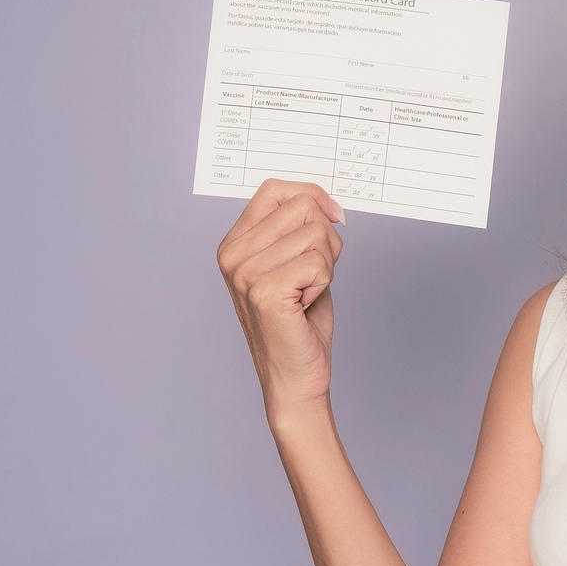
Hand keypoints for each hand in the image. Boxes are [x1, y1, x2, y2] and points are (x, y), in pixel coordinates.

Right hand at [216, 179, 345, 415]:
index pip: (275, 190)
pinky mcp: (266, 292)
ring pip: (316, 235)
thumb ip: (300, 229)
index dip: (311, 196)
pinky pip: (319, 263)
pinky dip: (324, 284)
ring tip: (306, 293)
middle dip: (325, 240)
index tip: (333, 216)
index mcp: (234, 243)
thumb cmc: (299, 323)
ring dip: (326, 266)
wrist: (294, 376)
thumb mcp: (295, 263)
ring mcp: (246, 273)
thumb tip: (326, 203)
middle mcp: (233, 255)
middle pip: (302, 209)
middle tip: (314, 276)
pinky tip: (304, 305)